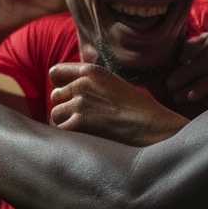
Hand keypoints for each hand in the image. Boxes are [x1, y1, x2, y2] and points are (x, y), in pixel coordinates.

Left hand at [48, 63, 188, 145]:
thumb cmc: (139, 108)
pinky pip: (61, 131)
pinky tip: (87, 138)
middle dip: (66, 107)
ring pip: (56, 114)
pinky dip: (70, 137)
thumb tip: (70, 91)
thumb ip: (91, 82)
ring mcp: (79, 104)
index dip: (60, 85)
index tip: (68, 95)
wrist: (152, 126)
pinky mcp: (79, 124)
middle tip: (85, 117)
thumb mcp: (114, 83)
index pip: (55, 73)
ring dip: (67, 123)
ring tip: (88, 128)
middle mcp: (82, 84)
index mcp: (91, 71)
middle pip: (55, 96)